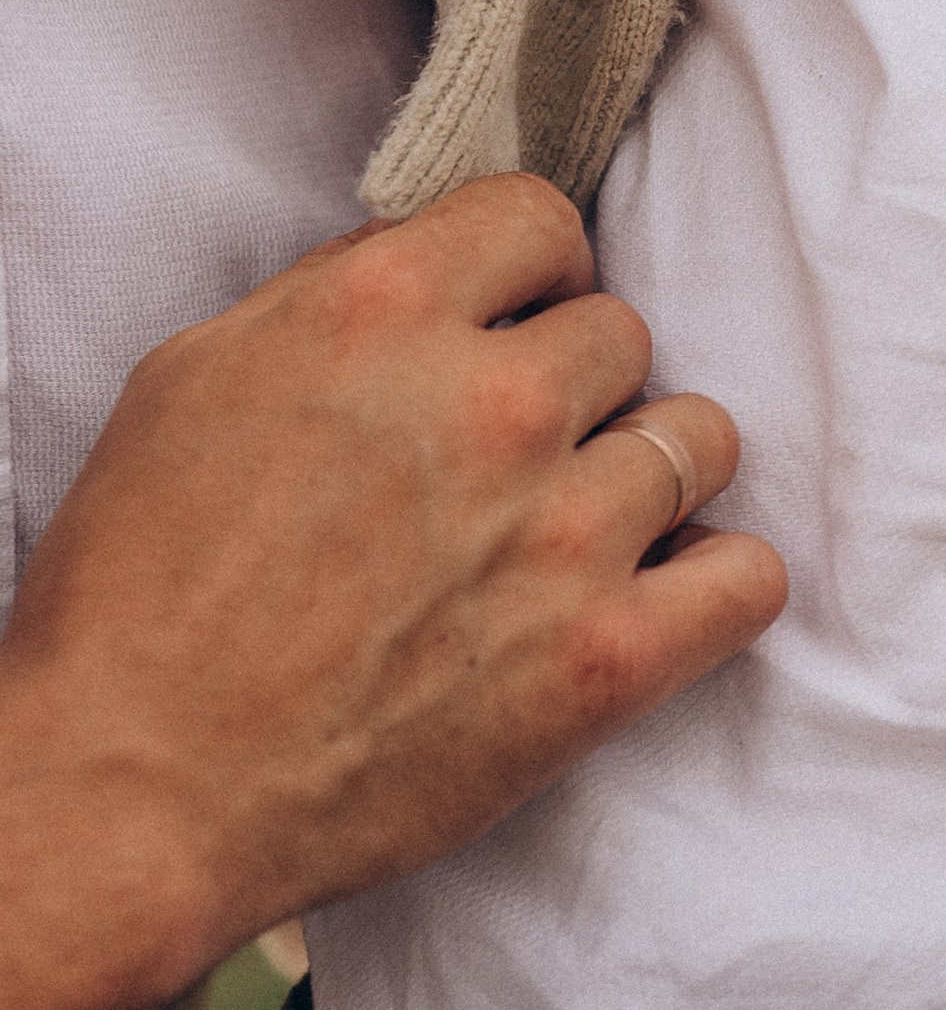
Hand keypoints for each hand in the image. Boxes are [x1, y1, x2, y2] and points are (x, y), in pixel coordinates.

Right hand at [0, 174, 783, 1009]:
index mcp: (384, 313)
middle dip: (573, 386)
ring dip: (642, 476)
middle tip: (508, 461)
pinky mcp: (605, 657)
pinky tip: (659, 597)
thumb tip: (430, 261)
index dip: (528, 273)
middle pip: (623, 333)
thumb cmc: (138, 596)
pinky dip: (714, 583)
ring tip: (572, 533)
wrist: (135, 792)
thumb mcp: (196, 379)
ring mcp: (564, 531)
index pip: (541, 217)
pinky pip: (746, 578)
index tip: (511, 323)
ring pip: (699, 438)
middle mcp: (494, 403)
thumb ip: (332, 297)